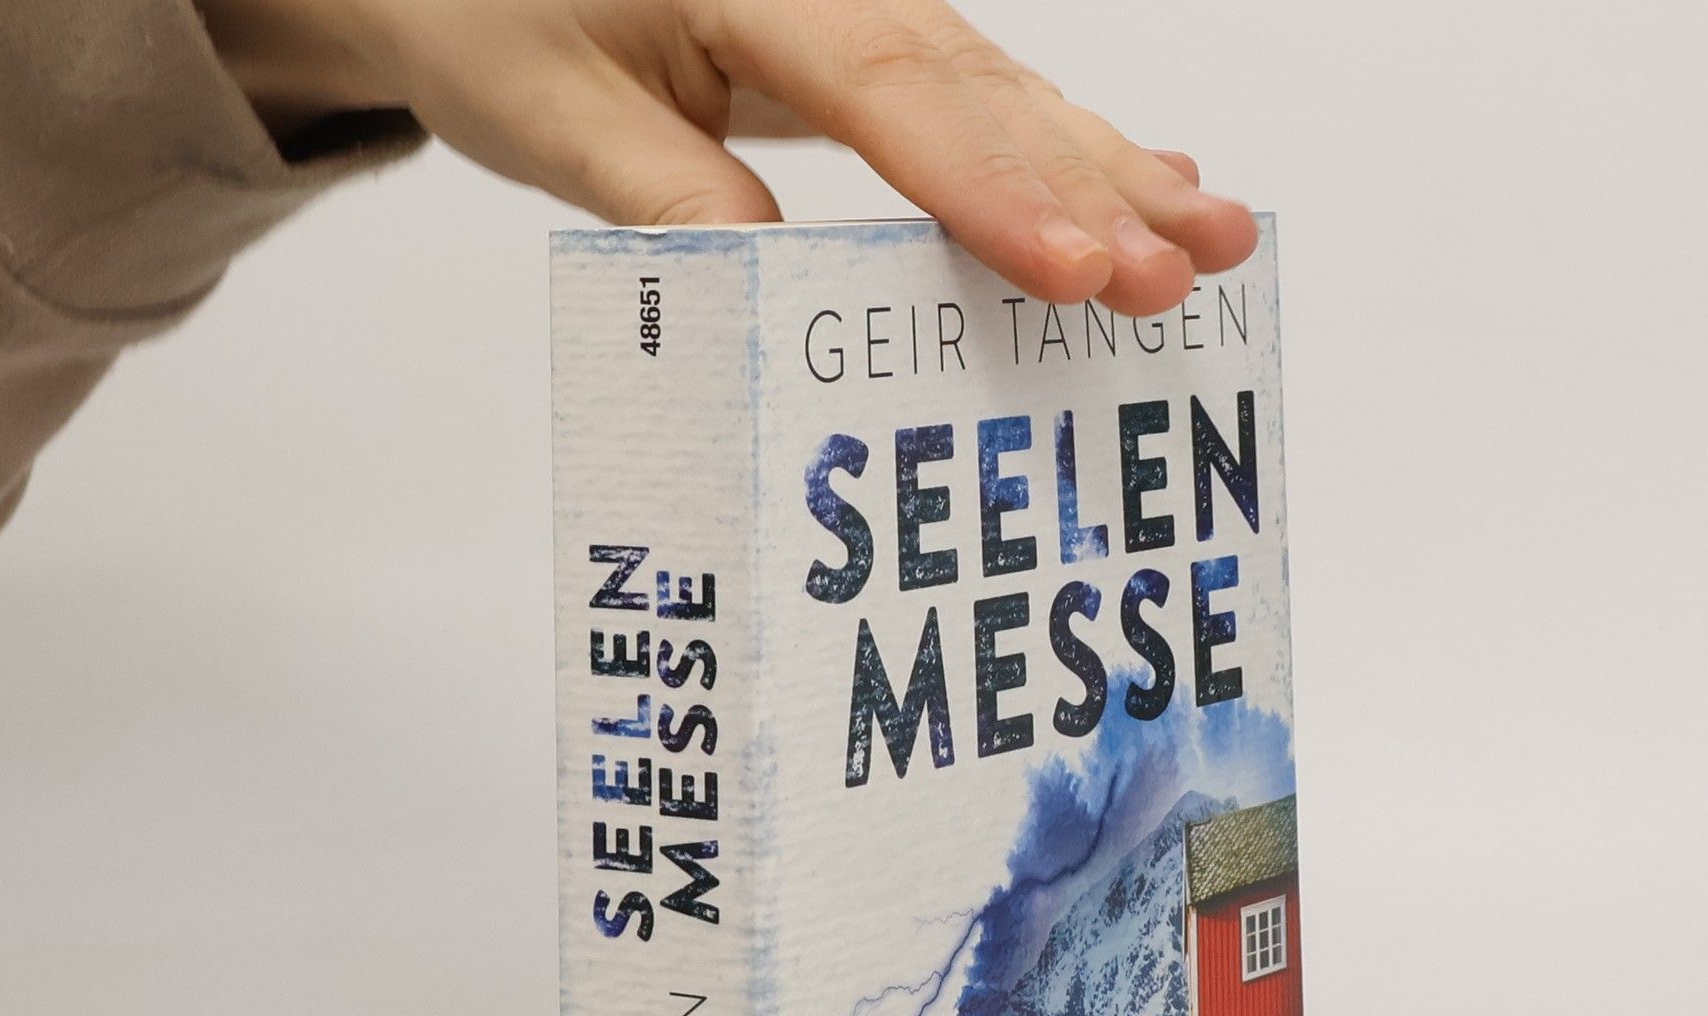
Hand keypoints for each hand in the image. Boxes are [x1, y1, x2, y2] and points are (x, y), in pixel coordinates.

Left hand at [196, 0, 1257, 313]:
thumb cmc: (494, 10)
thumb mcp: (547, 109)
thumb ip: (663, 193)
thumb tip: (781, 295)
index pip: (891, 91)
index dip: (989, 187)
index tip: (1071, 271)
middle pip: (979, 91)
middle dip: (1089, 191)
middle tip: (1183, 273)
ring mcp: (863, 13)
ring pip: (1005, 92)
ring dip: (1110, 172)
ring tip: (1212, 239)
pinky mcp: (870, 54)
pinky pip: (983, 102)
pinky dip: (1066, 150)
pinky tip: (1148, 177)